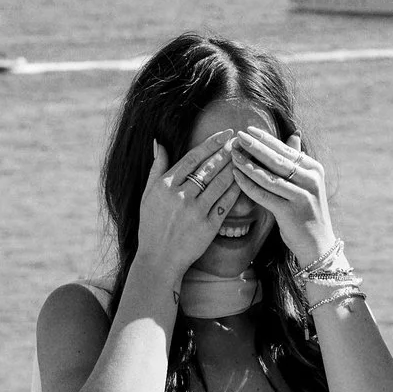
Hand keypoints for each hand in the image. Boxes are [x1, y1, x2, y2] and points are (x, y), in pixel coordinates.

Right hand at [135, 135, 243, 277]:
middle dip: (227, 152)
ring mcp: (195, 211)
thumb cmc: (152, 224)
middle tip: (240, 142)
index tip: (225, 134)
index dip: (211, 144)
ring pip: (219, 184)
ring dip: (234, 169)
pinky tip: (244, 182)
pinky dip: (235, 192)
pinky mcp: (208, 227)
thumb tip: (159, 143)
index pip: (193, 157)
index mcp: (166, 184)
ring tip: (245, 158)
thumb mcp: (148, 194)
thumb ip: (156, 168)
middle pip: (209, 168)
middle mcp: (181, 196)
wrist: (159, 257)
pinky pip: (225, 205)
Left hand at [228, 127, 339, 263]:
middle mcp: (311, 181)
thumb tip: (294, 134)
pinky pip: (264, 195)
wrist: (318, 244)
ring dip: (248, 164)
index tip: (248, 130)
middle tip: (237, 136)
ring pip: (269, 177)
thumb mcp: (306, 183)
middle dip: (255, 147)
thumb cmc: (307, 211)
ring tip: (232, 154)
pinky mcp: (290, 213)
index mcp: (315, 169)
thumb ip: (298, 160)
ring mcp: (302, 197)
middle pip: (277, 160)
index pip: (286, 150)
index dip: (266, 139)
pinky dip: (248, 185)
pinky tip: (236, 176)